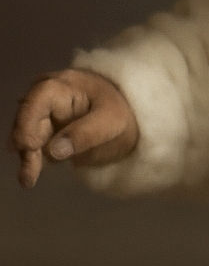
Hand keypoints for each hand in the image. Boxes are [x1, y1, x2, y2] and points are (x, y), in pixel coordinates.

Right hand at [9, 69, 138, 187]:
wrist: (124, 120)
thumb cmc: (119, 113)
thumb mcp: (111, 121)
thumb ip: (86, 133)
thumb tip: (54, 151)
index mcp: (61, 86)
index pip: (36, 101)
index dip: (27, 123)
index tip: (28, 146)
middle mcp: (44, 98)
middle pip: (27, 121)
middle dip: (27, 146)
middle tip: (29, 174)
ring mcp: (40, 115)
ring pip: (26, 137)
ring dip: (28, 157)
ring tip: (28, 179)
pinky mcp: (41, 132)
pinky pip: (32, 147)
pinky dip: (32, 161)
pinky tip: (30, 177)